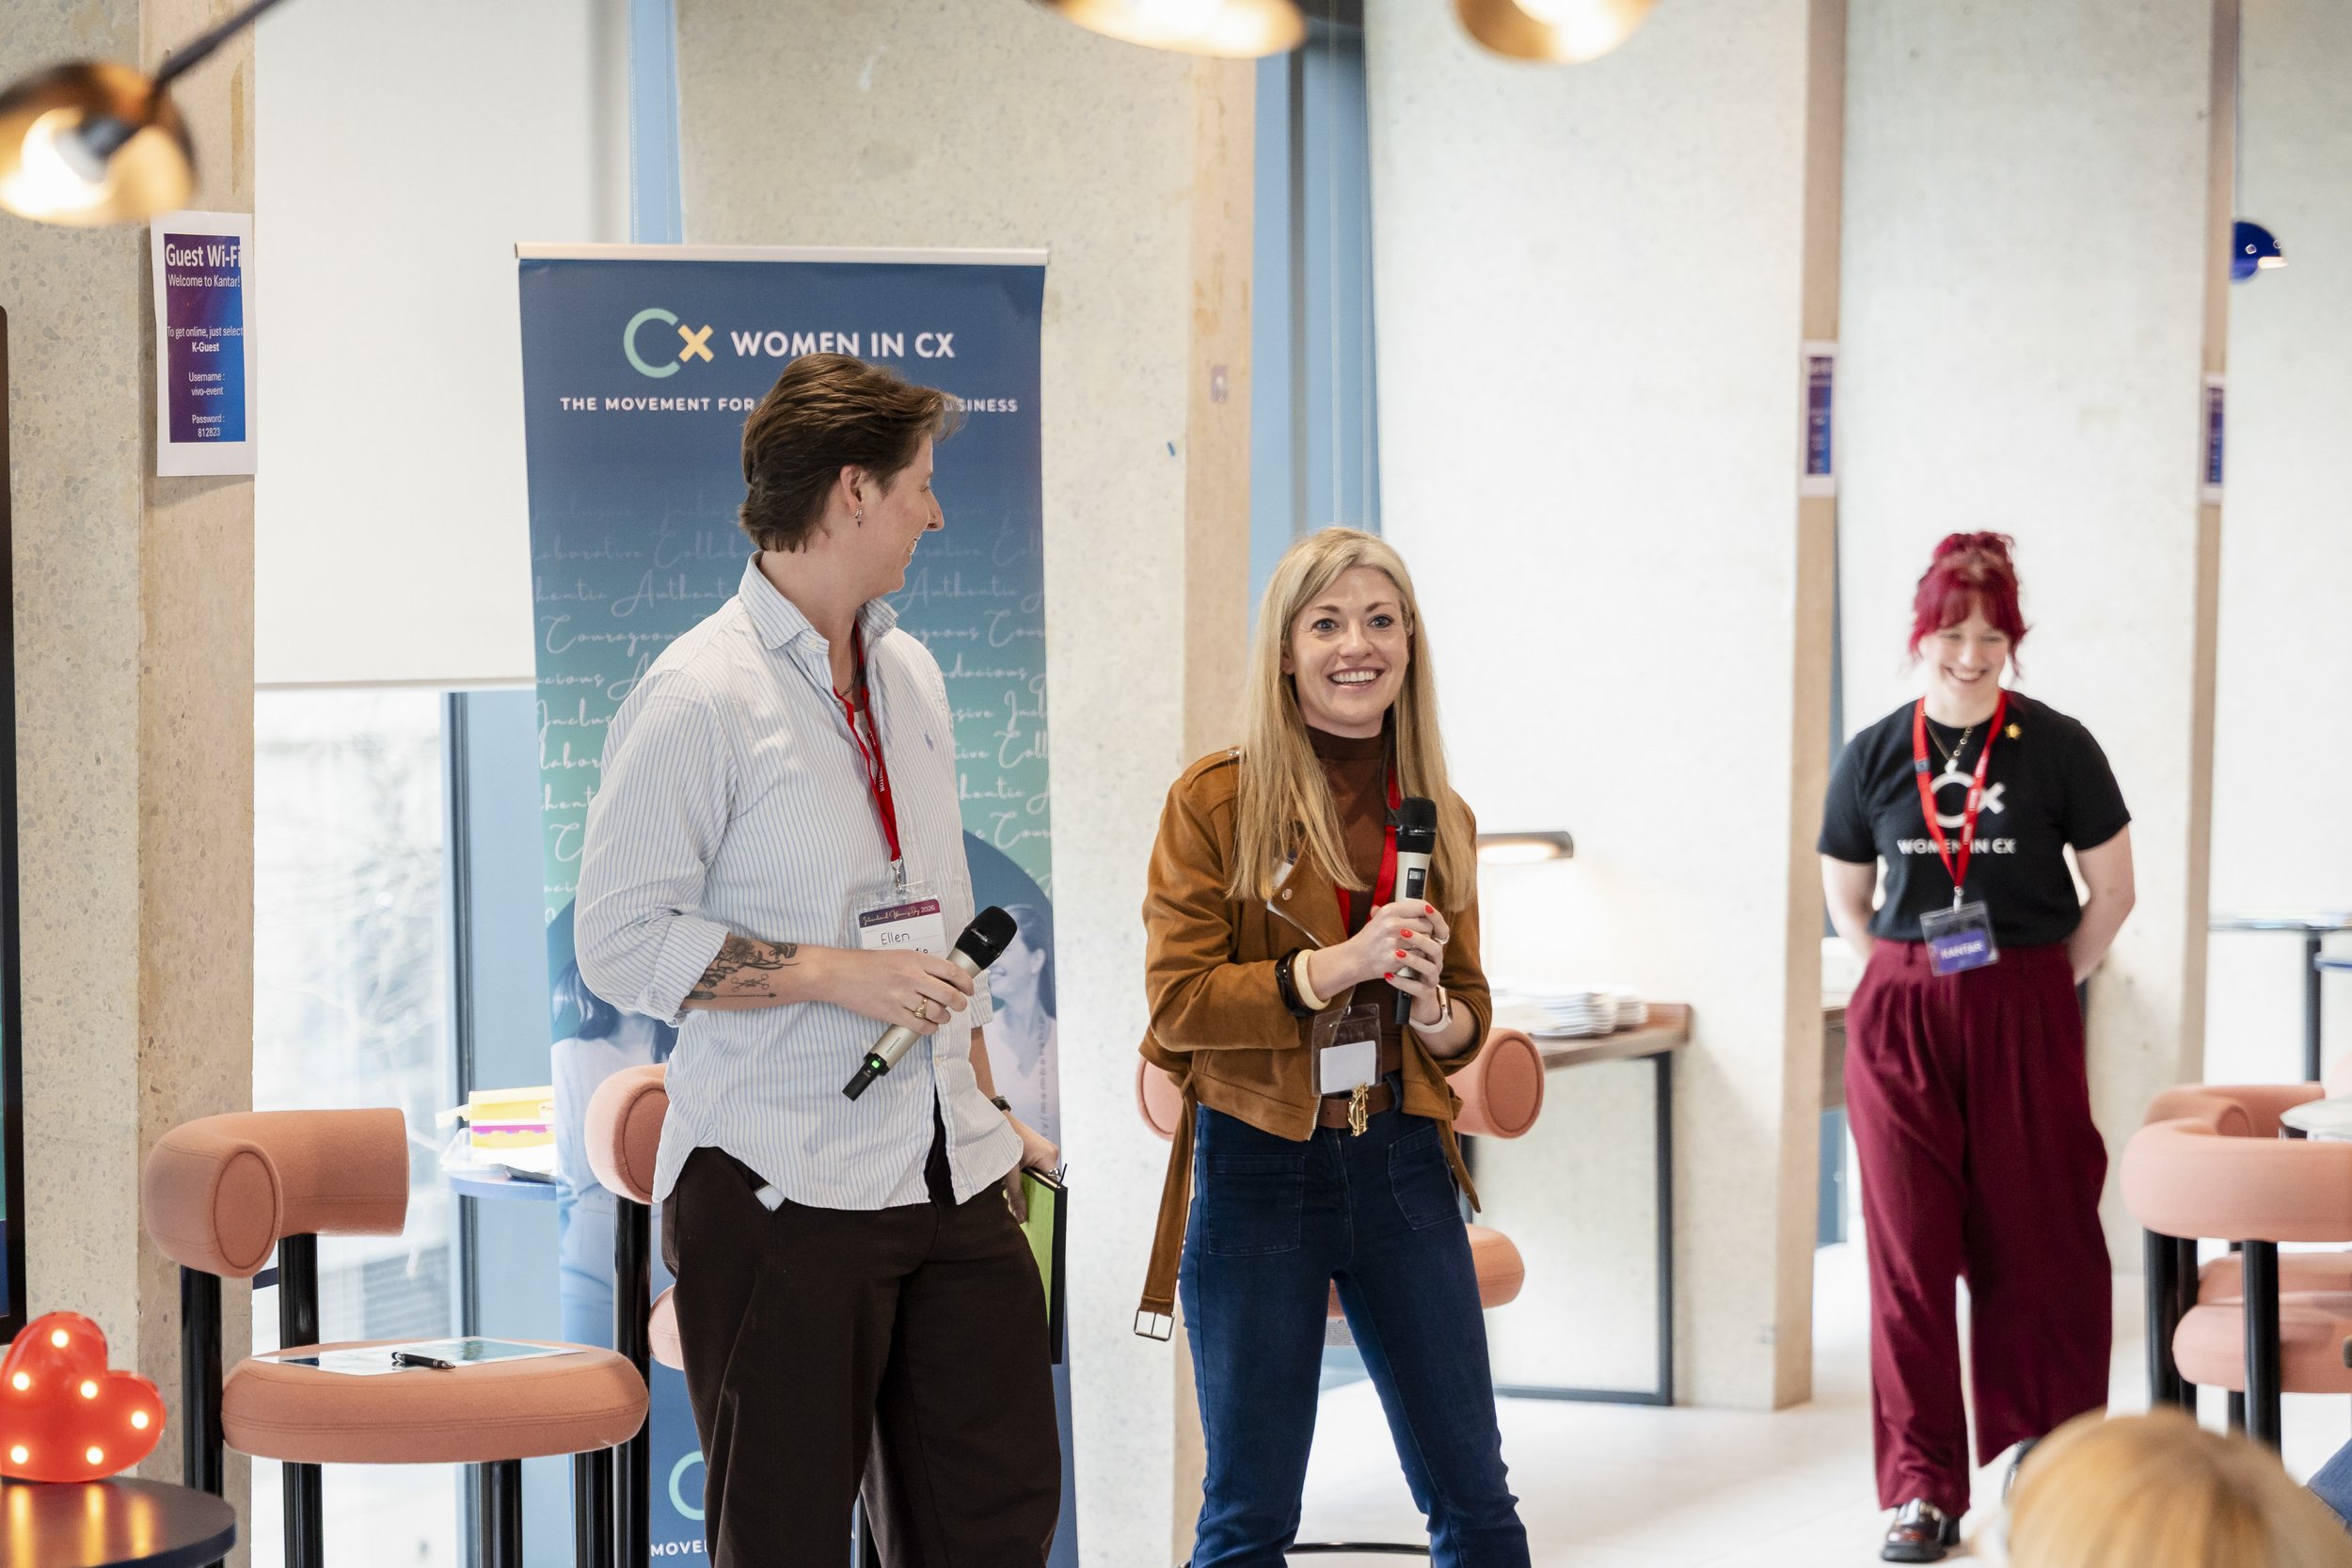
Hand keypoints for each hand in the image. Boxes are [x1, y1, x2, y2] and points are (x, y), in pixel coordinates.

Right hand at [818, 948, 972, 1033]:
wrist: (839, 974)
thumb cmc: (866, 964)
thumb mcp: (898, 956)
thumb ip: (920, 966)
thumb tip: (942, 978)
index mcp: (915, 960)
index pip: (952, 972)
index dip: (967, 983)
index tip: (969, 989)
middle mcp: (912, 977)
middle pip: (950, 995)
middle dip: (960, 1003)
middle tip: (959, 1005)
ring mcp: (902, 997)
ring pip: (937, 1013)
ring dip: (944, 1017)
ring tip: (941, 1016)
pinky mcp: (891, 1014)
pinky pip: (920, 1026)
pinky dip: (929, 1029)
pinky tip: (928, 1026)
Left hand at [1000, 1114, 1059, 1221]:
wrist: (997, 1119)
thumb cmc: (1004, 1141)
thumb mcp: (1009, 1171)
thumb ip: (1015, 1194)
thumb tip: (1022, 1218)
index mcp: (1049, 1158)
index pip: (1052, 1187)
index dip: (1042, 1201)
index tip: (1033, 1214)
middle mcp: (1051, 1153)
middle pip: (1045, 1183)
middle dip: (1031, 1194)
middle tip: (1018, 1206)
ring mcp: (1046, 1150)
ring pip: (1039, 1176)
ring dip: (1026, 1184)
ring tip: (1012, 1191)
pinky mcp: (1038, 1149)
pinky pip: (1036, 1168)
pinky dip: (1025, 1176)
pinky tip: (1014, 1180)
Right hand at [1321, 899, 1449, 994]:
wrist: (1355, 959)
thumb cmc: (1370, 938)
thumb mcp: (1380, 918)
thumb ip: (1401, 911)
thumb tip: (1425, 907)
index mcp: (1390, 910)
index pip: (1422, 905)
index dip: (1432, 913)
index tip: (1434, 921)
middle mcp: (1392, 923)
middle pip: (1427, 924)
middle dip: (1427, 932)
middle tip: (1420, 937)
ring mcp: (1394, 941)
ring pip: (1425, 940)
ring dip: (1424, 945)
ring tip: (1414, 947)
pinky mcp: (1396, 957)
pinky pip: (1419, 955)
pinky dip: (1418, 957)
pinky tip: (1410, 957)